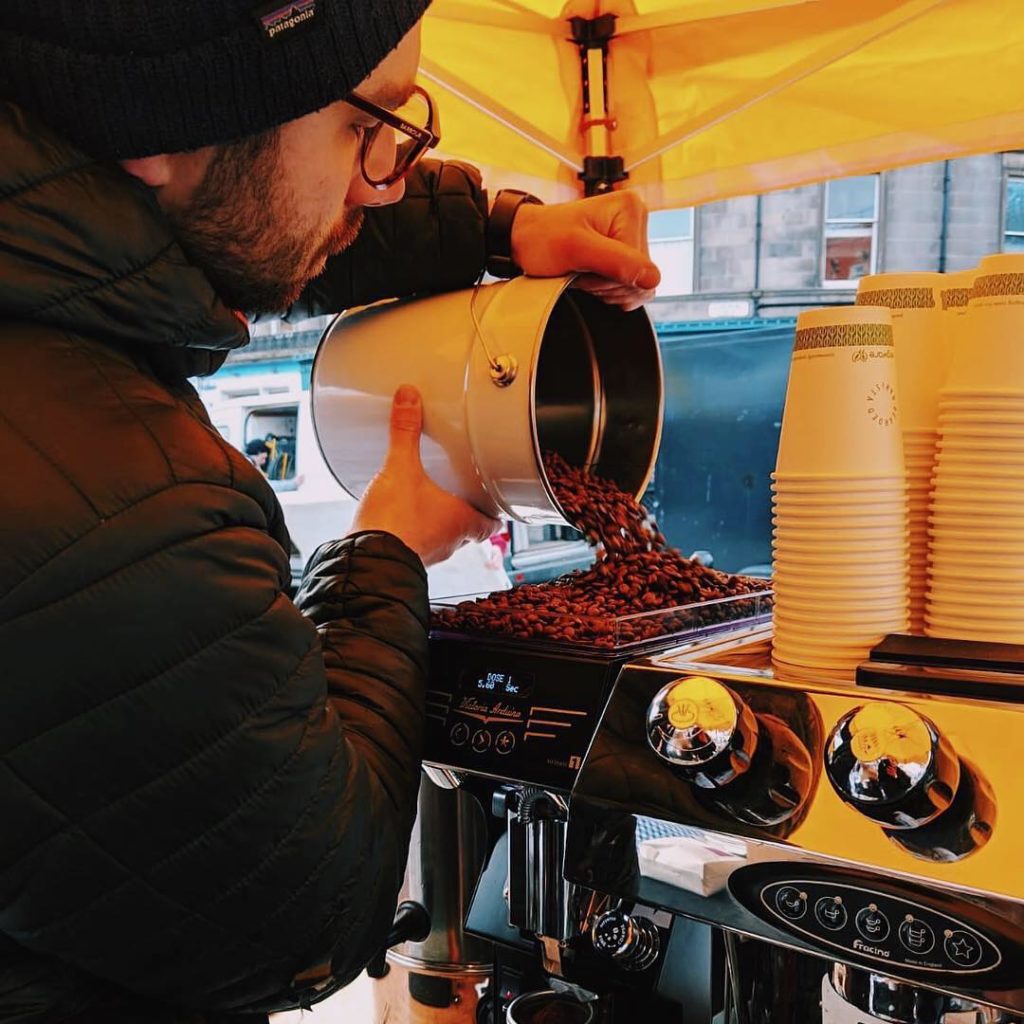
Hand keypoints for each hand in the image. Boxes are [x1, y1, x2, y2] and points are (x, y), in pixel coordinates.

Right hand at [347, 386, 500, 566]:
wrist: (366, 560)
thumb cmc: (394, 524)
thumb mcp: (401, 468)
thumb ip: (405, 432)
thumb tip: (409, 402)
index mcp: (461, 521)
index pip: (492, 522)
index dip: (496, 513)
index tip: (497, 502)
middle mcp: (449, 541)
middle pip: (469, 528)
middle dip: (466, 510)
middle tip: (462, 492)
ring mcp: (428, 552)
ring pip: (444, 536)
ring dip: (441, 520)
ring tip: (431, 498)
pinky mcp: (406, 555)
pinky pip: (419, 541)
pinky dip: (417, 528)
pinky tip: (403, 514)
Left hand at [509, 190, 660, 310]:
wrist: (523, 240)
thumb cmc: (542, 238)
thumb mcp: (576, 250)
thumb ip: (616, 262)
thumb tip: (652, 279)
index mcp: (631, 209)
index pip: (641, 266)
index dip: (611, 277)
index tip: (583, 266)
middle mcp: (636, 221)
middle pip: (641, 278)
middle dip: (607, 284)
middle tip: (580, 270)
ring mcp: (631, 240)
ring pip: (636, 287)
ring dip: (605, 288)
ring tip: (582, 271)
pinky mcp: (624, 256)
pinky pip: (631, 289)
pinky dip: (608, 291)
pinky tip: (590, 277)